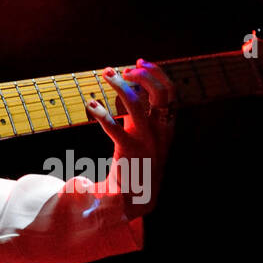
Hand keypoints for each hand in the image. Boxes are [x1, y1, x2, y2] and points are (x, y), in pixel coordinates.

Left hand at [84, 59, 175, 217]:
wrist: (135, 200)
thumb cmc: (136, 164)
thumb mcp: (143, 136)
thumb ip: (139, 114)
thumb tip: (129, 86)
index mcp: (166, 127)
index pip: (171, 93)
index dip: (157, 73)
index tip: (139, 62)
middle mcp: (161, 132)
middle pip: (163, 94)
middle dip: (145, 75)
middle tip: (124, 69)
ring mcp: (147, 142)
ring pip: (138, 104)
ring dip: (121, 86)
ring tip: (106, 74)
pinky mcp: (130, 153)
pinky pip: (115, 128)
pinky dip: (102, 113)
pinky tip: (91, 104)